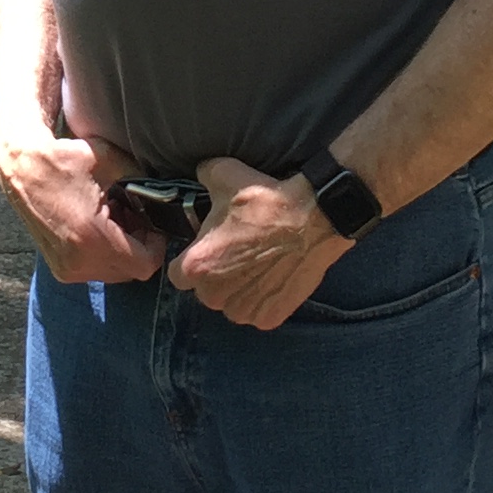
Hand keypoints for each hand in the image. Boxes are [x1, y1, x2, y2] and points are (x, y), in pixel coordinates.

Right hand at [0, 130, 164, 284]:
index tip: (152, 224)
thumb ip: (143, 181)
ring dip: (122, 251)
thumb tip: (166, 193)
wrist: (21, 167)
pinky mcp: (58, 268)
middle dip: (139, 247)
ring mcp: (66, 269)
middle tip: (134, 218)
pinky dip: (103, 254)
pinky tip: (96, 226)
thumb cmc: (64, 160)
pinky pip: (95, 270)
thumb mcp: (110, 162)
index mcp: (93, 238)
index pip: (145, 264)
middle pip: (131, 271)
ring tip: (113, 219)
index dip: (156, 245)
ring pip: (114, 273)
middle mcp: (78, 262)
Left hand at [170, 156, 349, 328]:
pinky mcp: (269, 319)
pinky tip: (274, 276)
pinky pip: (256, 311)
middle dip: (216, 276)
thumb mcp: (223, 175)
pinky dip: (262, 299)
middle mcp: (214, 297)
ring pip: (230, 304)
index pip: (178, 274)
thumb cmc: (265, 201)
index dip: (192, 259)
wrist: (314, 219)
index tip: (208, 248)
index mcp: (196, 267)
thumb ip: (202, 175)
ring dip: (238, 290)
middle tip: (237, 252)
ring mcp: (243, 312)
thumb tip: (199, 173)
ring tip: (258, 264)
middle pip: (205, 291)